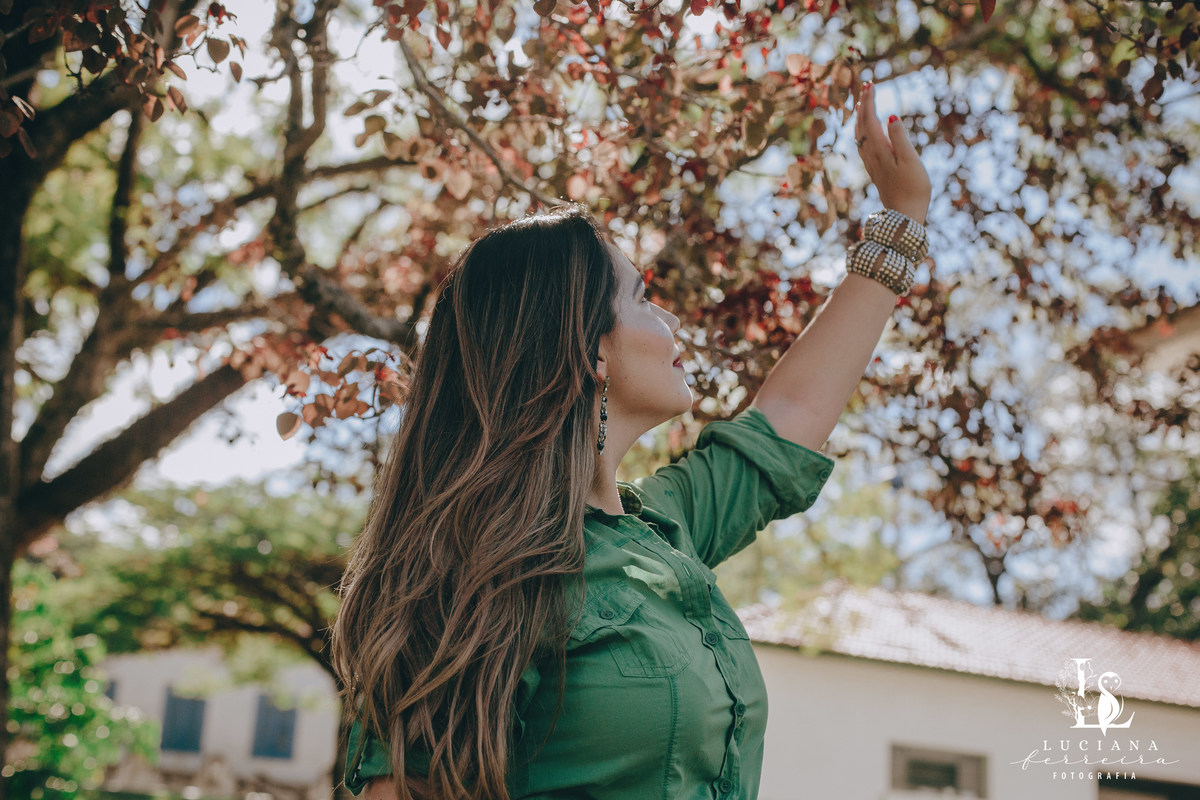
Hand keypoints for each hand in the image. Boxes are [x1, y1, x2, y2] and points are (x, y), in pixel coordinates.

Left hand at [854, 82, 931, 225]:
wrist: (904, 216)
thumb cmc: (912, 189)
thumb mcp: (910, 161)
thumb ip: (900, 138)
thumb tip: (891, 117)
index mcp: (879, 149)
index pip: (869, 119)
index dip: (868, 101)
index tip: (870, 84)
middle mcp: (871, 155)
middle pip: (862, 124)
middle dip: (863, 104)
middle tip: (867, 85)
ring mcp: (871, 163)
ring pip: (860, 134)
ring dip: (861, 116)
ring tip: (863, 102)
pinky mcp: (875, 169)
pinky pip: (863, 144)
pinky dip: (863, 130)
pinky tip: (866, 130)